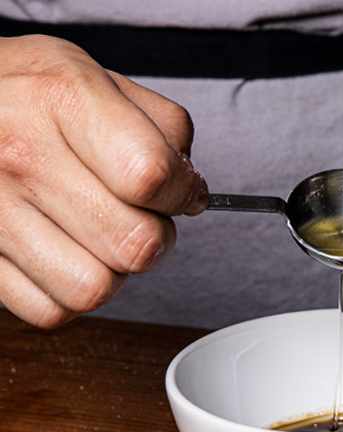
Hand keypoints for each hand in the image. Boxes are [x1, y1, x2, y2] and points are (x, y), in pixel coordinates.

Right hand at [0, 35, 206, 327]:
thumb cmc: (28, 94)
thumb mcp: (96, 77)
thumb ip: (162, 127)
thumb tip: (191, 189)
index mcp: (59, 100)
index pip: (152, 176)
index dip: (182, 190)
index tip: (177, 188)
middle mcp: (19, 154)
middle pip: (135, 244)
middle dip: (154, 235)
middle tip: (136, 215)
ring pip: (94, 288)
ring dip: (110, 271)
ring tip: (96, 236)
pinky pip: (50, 310)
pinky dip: (66, 294)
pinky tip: (61, 254)